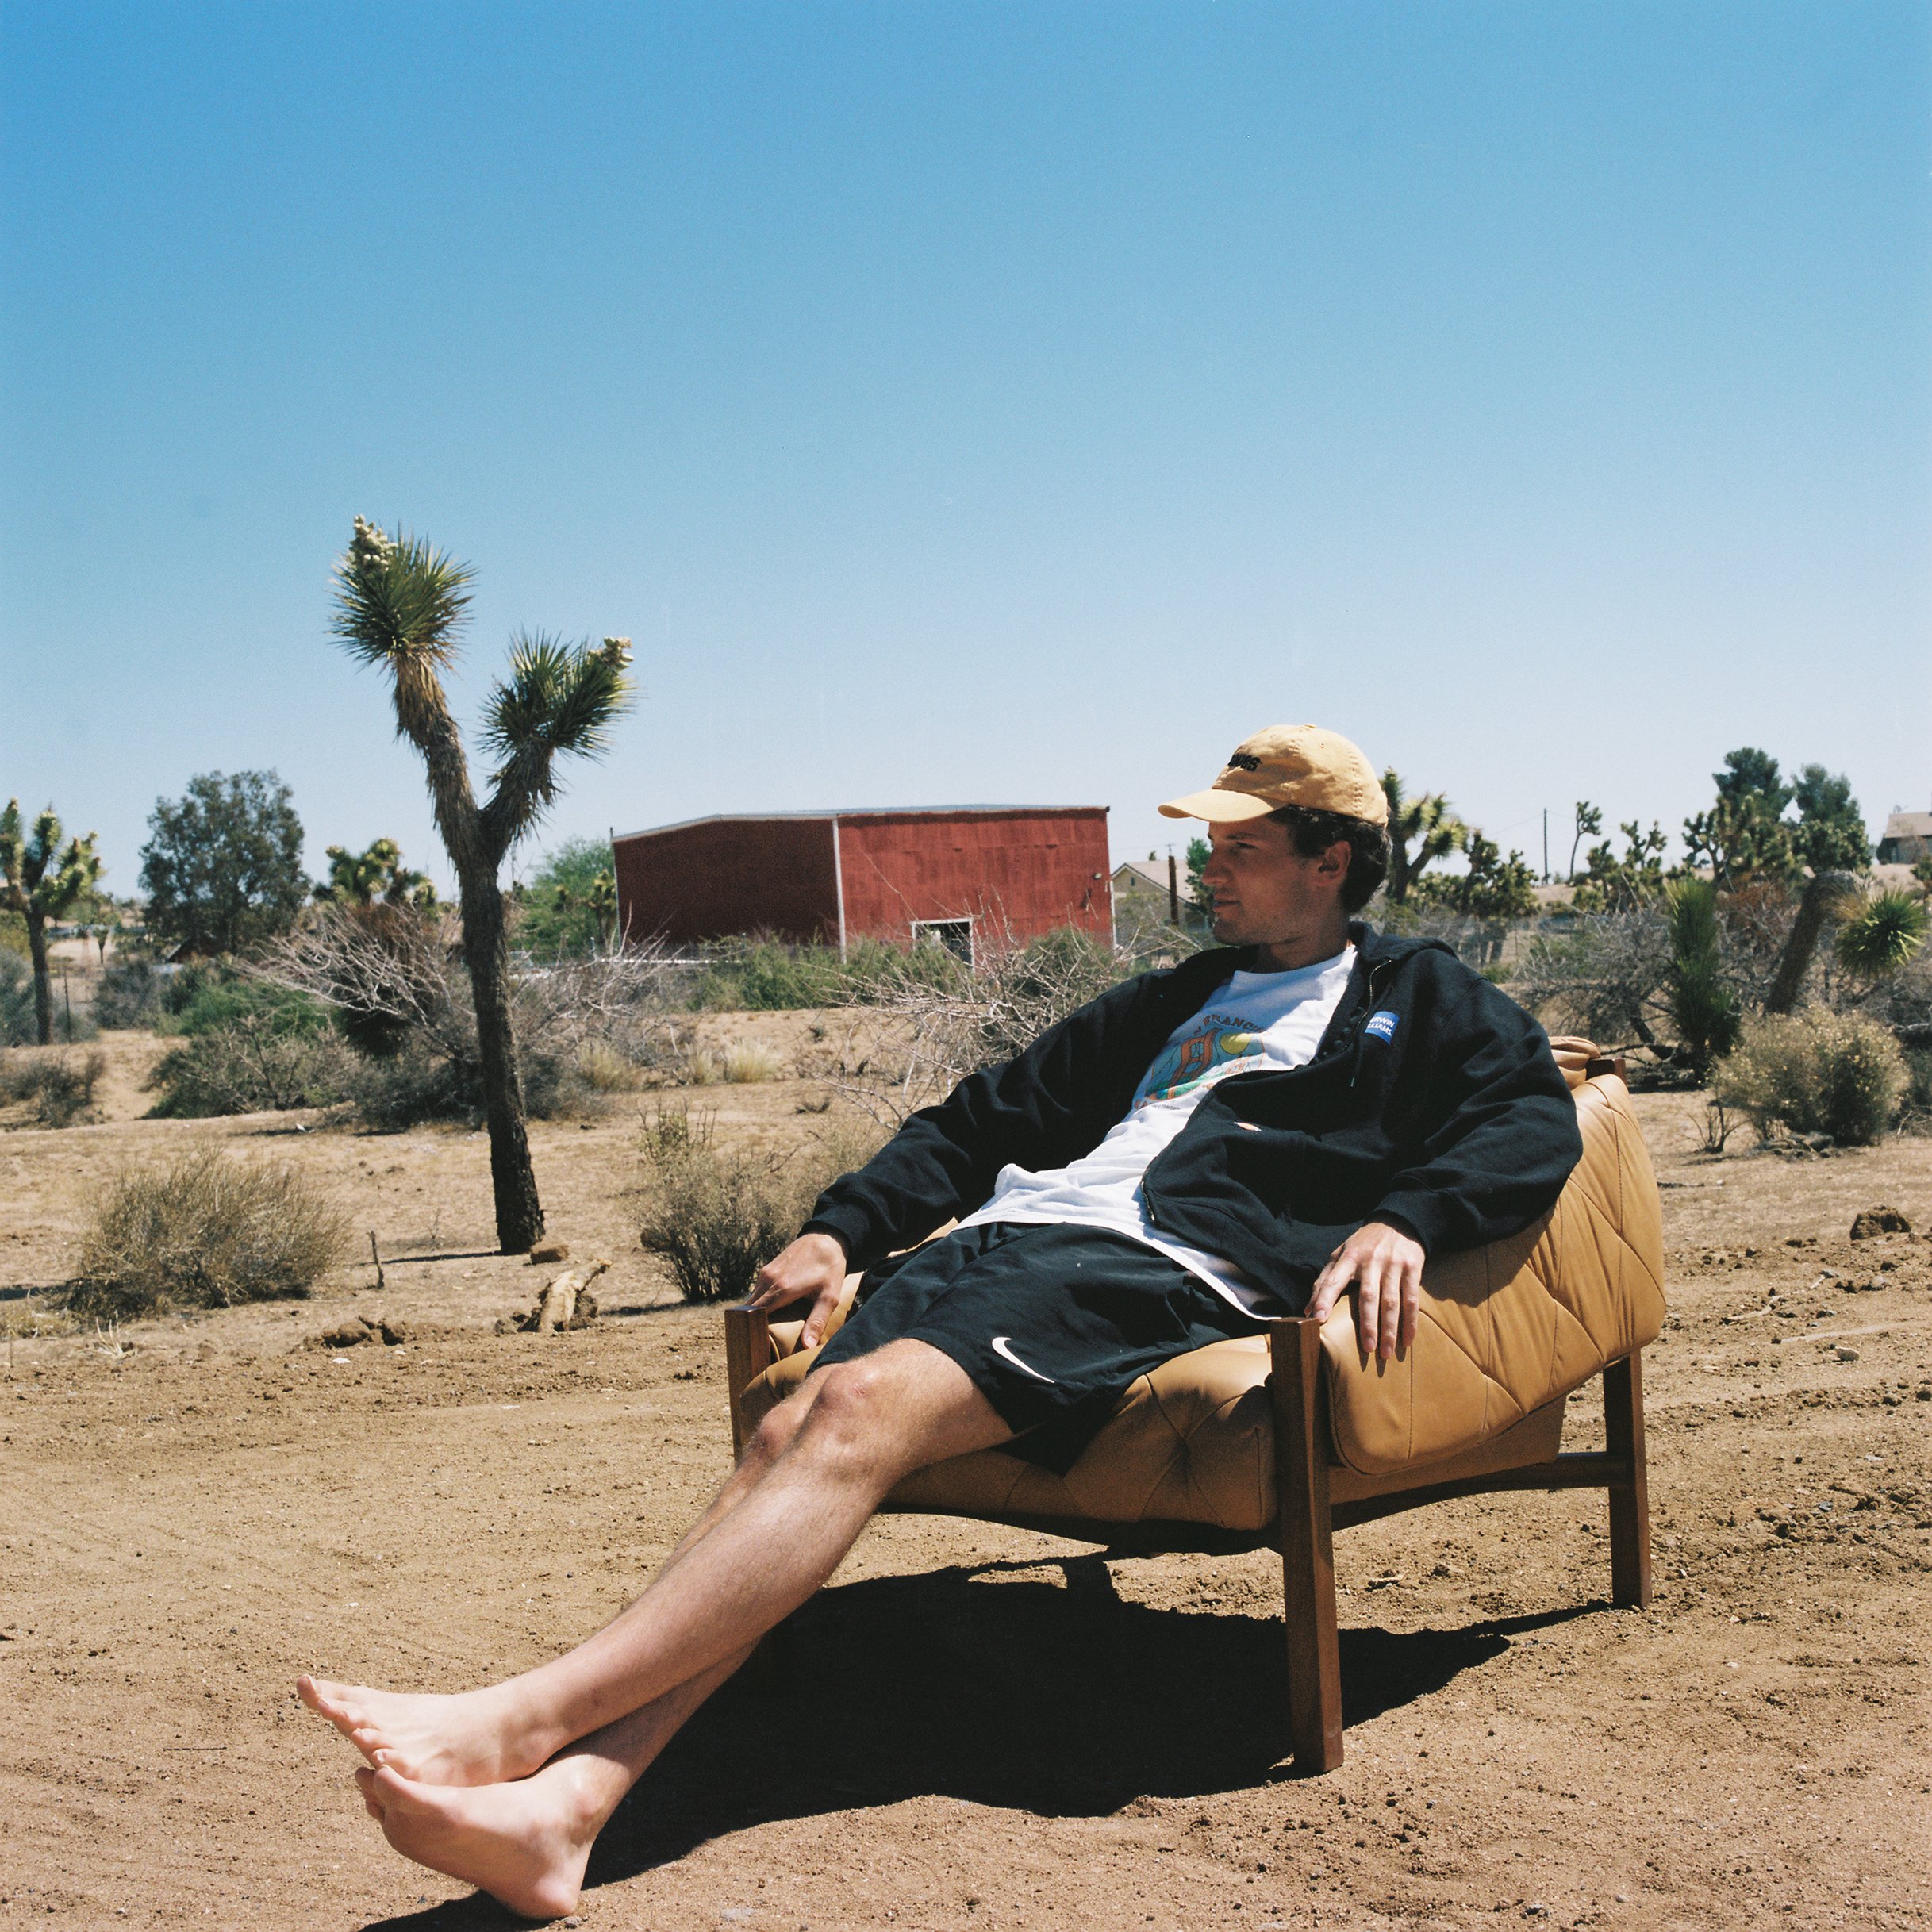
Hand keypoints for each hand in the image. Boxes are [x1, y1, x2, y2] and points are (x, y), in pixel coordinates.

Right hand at [747, 1231, 850, 1349]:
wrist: (825, 1239)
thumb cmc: (829, 1269)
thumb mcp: (829, 1297)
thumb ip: (817, 1321)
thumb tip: (807, 1345)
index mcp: (781, 1290)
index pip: (755, 1316)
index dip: (752, 1331)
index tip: (754, 1347)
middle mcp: (768, 1280)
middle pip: (749, 1309)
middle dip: (749, 1326)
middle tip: (753, 1346)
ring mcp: (766, 1273)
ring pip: (752, 1299)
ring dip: (753, 1315)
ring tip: (759, 1333)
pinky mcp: (767, 1269)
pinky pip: (757, 1291)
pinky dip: (758, 1303)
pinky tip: (767, 1314)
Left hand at [1306, 1220, 1425, 1362]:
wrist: (1397, 1222)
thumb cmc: (1363, 1245)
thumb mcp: (1340, 1255)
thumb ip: (1324, 1281)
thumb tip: (1306, 1311)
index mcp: (1348, 1258)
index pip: (1332, 1281)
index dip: (1324, 1300)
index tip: (1317, 1319)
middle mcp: (1370, 1261)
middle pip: (1368, 1296)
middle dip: (1368, 1324)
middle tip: (1367, 1349)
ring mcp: (1392, 1265)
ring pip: (1391, 1301)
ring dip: (1390, 1329)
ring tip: (1386, 1352)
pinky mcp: (1412, 1268)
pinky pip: (1411, 1299)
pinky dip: (1410, 1321)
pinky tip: (1407, 1340)